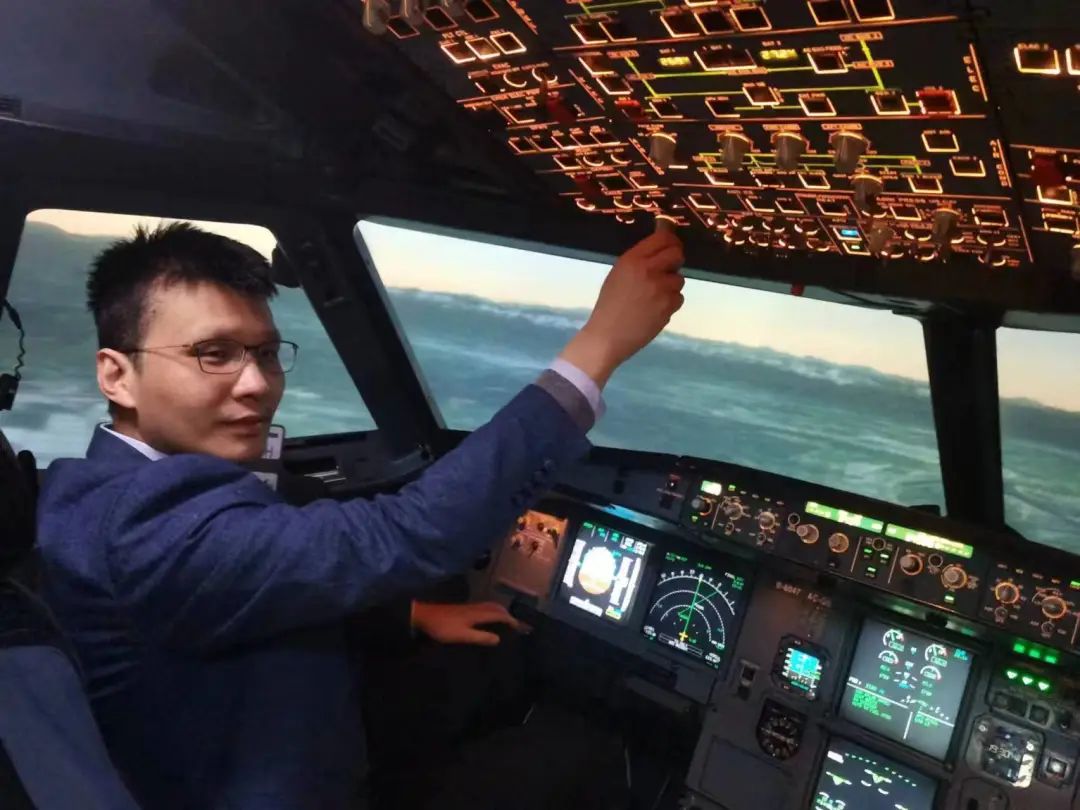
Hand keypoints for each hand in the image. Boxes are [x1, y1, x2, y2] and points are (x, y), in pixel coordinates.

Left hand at [411, 600, 528, 645]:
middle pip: (496, 607)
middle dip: (507, 614)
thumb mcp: (462, 635)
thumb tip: (499, 638)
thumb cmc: (443, 627)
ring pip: (489, 606)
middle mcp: (476, 607)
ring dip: (499, 611)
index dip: (511, 620)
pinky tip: (486, 619)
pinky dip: (491, 611)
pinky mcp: (462, 608)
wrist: (424, 616)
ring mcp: (469, 607)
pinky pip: (483, 607)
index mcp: (478, 613)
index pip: (500, 615)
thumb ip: (480, 637)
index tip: (520, 628)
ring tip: (504, 621)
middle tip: (514, 624)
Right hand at [558, 230, 684, 387]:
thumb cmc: (609, 305)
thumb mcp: (618, 274)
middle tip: (668, 269)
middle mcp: (649, 270)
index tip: (672, 245)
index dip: (671, 240)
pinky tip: (654, 310)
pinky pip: (678, 298)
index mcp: (632, 260)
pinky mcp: (668, 306)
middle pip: (677, 254)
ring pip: (679, 279)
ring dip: (671, 286)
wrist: (607, 336)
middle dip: (675, 261)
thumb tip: (660, 247)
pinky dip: (670, 303)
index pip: (663, 238)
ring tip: (653, 297)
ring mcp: (661, 289)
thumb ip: (639, 260)